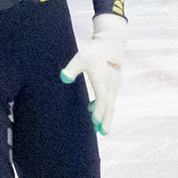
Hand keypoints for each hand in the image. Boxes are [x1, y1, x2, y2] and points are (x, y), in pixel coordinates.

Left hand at [59, 14, 127, 135]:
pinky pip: (109, 98)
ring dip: (106, 115)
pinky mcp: (114, 84)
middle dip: (106, 120)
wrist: (111, 45)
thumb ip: (71, 69)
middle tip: (104, 133)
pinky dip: (105, 106)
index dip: (99, 111)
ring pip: (110, 104)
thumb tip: (63, 78)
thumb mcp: (81, 59)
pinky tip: (93, 109)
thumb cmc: (94, 52)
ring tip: (100, 127)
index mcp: (102, 80)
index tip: (95, 122)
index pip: (102, 99)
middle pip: (109, 106)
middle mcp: (111, 84)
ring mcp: (114, 85)